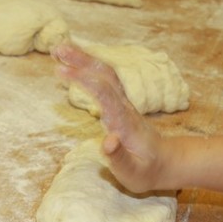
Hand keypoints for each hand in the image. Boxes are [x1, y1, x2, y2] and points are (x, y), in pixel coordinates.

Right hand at [52, 42, 168, 191]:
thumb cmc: (147, 171)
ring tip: (59, 50)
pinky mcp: (120, 105)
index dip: (83, 80)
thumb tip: (107, 140)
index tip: (61, 70)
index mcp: (124, 122)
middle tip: (57, 48)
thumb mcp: (133, 173)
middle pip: (105, 76)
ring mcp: (123, 104)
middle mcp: (124, 108)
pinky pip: (105, 81)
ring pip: (105, 75)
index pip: (104, 93)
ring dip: (84, 60)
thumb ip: (119, 158)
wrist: (166, 163)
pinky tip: (73, 65)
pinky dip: (88, 69)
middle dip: (82, 60)